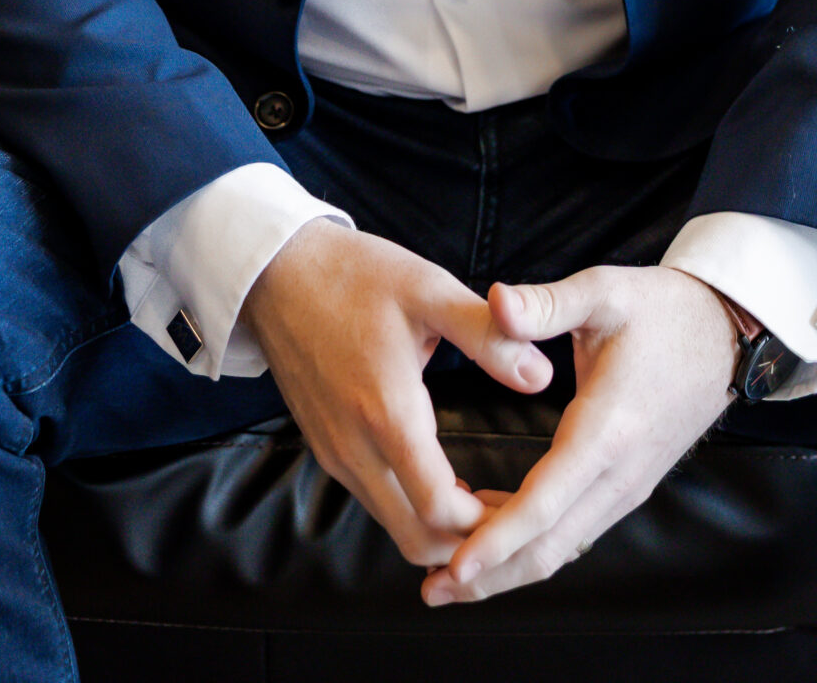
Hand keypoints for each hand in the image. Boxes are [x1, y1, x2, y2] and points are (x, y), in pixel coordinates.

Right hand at [240, 220, 553, 568]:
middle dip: (468, 544)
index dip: (486, 523)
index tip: (523, 504)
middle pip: (415, 539)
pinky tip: (443, 481)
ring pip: (393, 524)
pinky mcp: (325, 448)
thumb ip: (487, 335)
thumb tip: (541, 375)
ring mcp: (335, 453)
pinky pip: (374, 500)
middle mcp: (355, 448)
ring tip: (486, 503)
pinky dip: (411, 509)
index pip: (439, 508)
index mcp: (386, 413)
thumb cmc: (353, 275)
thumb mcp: (428, 289)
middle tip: (511, 516)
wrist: (276, 272)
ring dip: (439, 529)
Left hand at [421, 265, 738, 606]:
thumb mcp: (604, 292)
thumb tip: (496, 301)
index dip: (496, 541)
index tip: (454, 566)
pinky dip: (533, 541)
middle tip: (434, 589)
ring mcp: (627, 485)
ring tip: (452, 574)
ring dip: (509, 566)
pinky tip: (493, 526)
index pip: (544, 505)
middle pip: (550, 547)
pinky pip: (575, 529)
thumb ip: (546, 303)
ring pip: (563, 547)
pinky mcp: (627, 484)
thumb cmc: (663, 310)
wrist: (724, 332)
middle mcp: (619, 473)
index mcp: (607, 432)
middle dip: (491, 576)